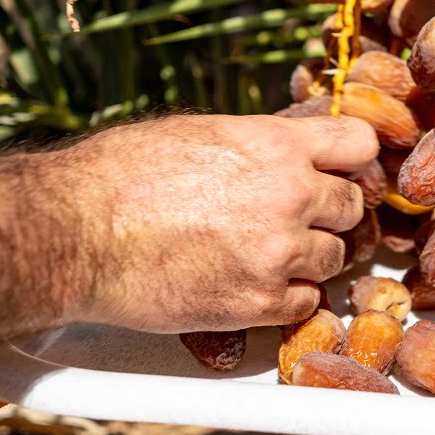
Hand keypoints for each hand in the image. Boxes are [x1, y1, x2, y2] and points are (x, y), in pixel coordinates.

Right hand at [75, 114, 378, 331]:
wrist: (75, 232)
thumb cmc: (121, 174)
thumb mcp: (200, 132)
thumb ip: (258, 143)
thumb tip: (286, 147)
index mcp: (277, 144)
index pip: (359, 142)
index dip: (352, 158)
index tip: (341, 170)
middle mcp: (290, 195)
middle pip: (353, 206)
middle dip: (330, 211)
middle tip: (300, 217)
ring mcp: (278, 252)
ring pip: (335, 256)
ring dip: (311, 256)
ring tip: (267, 252)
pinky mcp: (258, 302)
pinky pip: (307, 302)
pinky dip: (290, 297)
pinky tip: (258, 284)